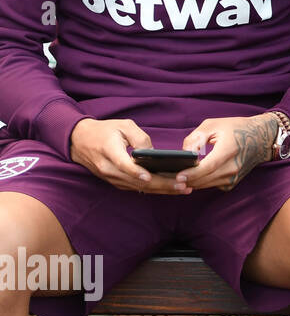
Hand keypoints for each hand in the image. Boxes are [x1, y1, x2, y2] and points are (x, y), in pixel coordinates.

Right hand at [70, 118, 191, 193]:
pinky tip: (170, 189)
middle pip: (136, 180)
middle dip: (161, 185)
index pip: (123, 164)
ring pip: (138, 187)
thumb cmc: (104, 130)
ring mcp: (111, 177)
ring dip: (161, 190)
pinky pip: (135, 188)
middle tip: (183, 185)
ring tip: (183, 189)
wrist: (79, 141)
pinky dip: (153, 189)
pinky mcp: (115, 182)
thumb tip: (153, 153)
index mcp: (109, 151)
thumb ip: (139, 137)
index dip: (136, 172)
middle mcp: (108, 168)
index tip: (151, 177)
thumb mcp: (123, 125)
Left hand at [177, 113, 279, 191]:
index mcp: (229, 150)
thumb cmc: (236, 128)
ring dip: (191, 183)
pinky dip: (200, 182)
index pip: (208, 167)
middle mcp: (233, 167)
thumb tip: (183, 153)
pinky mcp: (232, 182)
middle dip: (185, 181)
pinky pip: (211, 185)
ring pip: (206, 185)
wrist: (261, 138)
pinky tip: (191, 176)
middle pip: (204, 179)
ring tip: (174, 178)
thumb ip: (195, 138)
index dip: (192, 173)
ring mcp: (234, 177)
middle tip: (167, 178)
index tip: (177, 176)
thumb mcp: (214, 125)